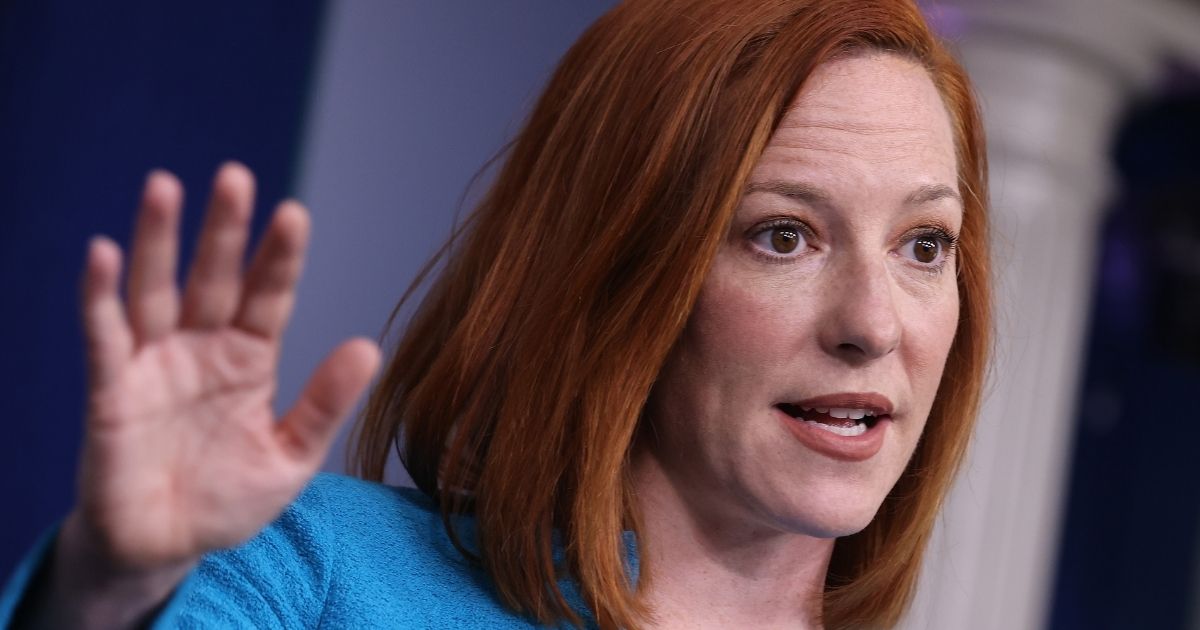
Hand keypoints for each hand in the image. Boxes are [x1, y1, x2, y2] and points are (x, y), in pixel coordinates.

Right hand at [72, 163, 379, 570]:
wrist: (164, 549)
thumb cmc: (228, 500)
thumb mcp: (290, 458)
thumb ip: (324, 404)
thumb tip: (369, 346)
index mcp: (250, 360)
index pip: (269, 297)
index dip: (279, 258)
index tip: (295, 213)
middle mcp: (202, 348)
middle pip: (214, 278)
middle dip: (223, 229)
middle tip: (235, 176)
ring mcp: (155, 364)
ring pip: (155, 290)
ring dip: (156, 239)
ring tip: (164, 186)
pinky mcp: (111, 390)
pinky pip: (104, 337)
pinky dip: (100, 297)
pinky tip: (104, 254)